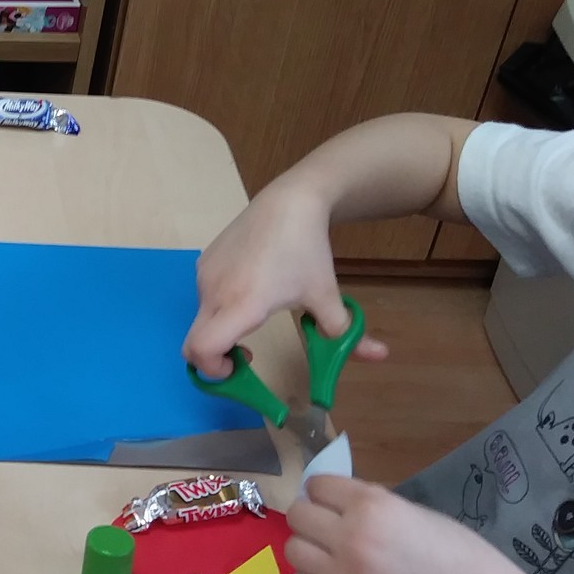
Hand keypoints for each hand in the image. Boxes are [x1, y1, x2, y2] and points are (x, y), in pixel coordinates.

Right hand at [182, 178, 388, 378]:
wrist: (288, 201)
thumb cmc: (307, 251)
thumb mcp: (327, 295)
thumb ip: (346, 333)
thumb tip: (381, 357)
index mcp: (242, 305)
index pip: (202, 350)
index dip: (212, 372)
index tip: (237, 371)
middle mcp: (214, 293)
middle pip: (193, 344)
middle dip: (215, 360)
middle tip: (245, 358)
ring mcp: (205, 276)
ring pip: (202, 319)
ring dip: (222, 329)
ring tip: (257, 312)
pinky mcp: (204, 262)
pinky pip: (205, 296)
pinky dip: (221, 306)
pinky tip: (251, 285)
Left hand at [286, 474, 511, 573]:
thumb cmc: (458, 556)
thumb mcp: (414, 512)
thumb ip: (369, 505)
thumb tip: (328, 499)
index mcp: (373, 506)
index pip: (317, 486)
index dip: (325, 494)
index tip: (336, 504)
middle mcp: (352, 539)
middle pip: (298, 516)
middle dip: (313, 519)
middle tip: (332, 531)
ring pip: (293, 551)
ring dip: (310, 551)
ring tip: (335, 559)